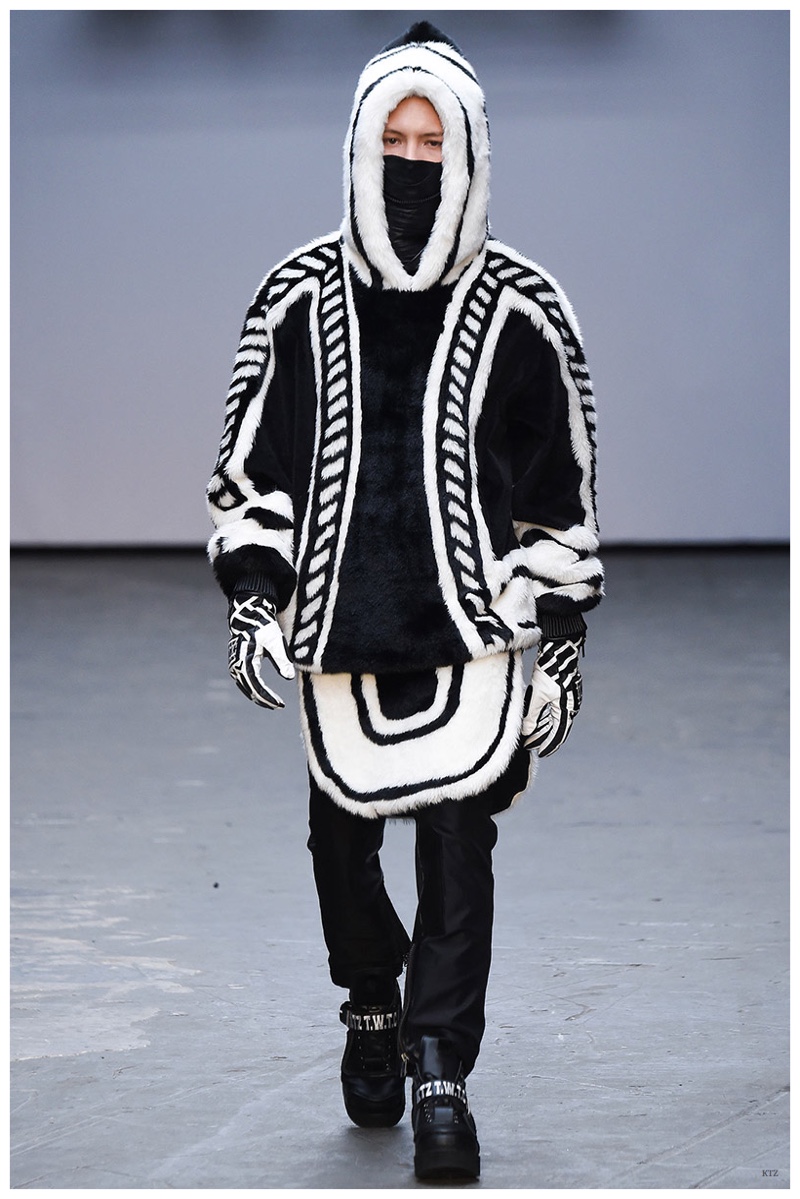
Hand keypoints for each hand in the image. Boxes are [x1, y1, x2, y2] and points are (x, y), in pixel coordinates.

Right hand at [227, 594, 294, 708]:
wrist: (249, 616)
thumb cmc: (263, 627)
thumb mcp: (275, 642)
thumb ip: (281, 659)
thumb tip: (289, 677)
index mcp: (245, 662)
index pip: (256, 687)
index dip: (268, 697)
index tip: (280, 704)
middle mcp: (237, 667)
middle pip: (249, 691)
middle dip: (264, 700)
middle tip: (278, 706)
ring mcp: (235, 666)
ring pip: (246, 688)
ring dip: (258, 696)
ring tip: (272, 703)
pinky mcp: (237, 664)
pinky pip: (244, 682)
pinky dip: (253, 689)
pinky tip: (263, 693)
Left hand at [522, 637, 582, 756]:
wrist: (559, 650)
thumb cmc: (550, 671)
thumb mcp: (538, 695)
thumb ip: (532, 715)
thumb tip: (527, 732)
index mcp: (566, 710)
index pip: (558, 734)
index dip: (549, 745)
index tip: (541, 753)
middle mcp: (570, 706)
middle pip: (555, 728)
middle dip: (542, 737)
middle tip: (529, 745)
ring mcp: (567, 699)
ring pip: (554, 718)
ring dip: (543, 727)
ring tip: (531, 734)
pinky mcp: (563, 691)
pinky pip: (553, 709)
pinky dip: (545, 716)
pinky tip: (536, 719)